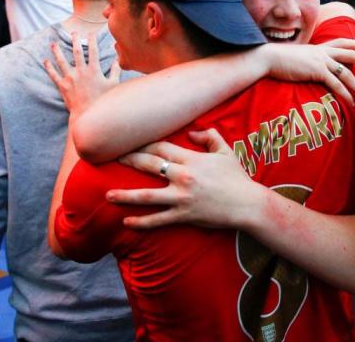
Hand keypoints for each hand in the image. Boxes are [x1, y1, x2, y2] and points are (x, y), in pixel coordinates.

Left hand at [44, 33, 120, 114]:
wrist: (88, 114)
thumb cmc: (102, 101)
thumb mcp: (113, 85)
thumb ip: (115, 71)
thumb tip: (118, 60)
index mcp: (94, 70)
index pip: (93, 51)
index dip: (92, 40)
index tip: (91, 33)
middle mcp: (81, 72)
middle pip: (77, 52)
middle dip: (75, 40)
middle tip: (74, 32)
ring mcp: (70, 78)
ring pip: (62, 61)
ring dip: (57, 51)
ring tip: (54, 43)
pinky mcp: (62, 86)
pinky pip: (54, 75)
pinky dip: (49, 68)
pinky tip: (46, 61)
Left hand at [109, 129, 261, 229]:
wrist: (247, 204)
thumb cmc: (237, 177)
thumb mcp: (225, 151)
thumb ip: (209, 136)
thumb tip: (192, 132)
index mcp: (192, 159)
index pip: (161, 147)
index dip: (143, 144)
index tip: (129, 142)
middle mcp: (183, 176)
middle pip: (148, 165)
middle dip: (128, 160)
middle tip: (111, 158)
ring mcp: (181, 197)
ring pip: (146, 196)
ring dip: (125, 195)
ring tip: (108, 194)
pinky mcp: (183, 215)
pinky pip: (158, 220)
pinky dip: (141, 222)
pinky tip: (126, 222)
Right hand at [255, 40, 354, 106]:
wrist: (269, 58)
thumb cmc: (279, 60)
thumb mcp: (297, 56)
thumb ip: (307, 59)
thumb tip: (309, 66)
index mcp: (318, 48)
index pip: (340, 43)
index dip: (354, 44)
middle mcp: (322, 52)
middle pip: (349, 54)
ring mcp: (320, 61)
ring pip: (345, 72)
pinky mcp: (317, 71)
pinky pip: (336, 84)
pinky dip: (345, 93)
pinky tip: (350, 101)